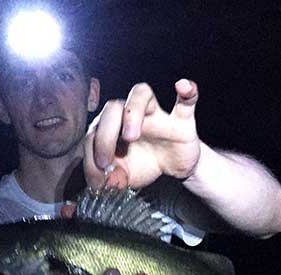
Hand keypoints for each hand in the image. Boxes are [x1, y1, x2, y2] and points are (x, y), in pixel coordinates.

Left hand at [84, 79, 200, 188]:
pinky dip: (188, 91)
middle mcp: (131, 114)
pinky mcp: (182, 121)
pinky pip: (187, 101)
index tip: (98, 170)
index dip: (91, 150)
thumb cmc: (143, 165)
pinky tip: (183, 86)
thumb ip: (107, 177)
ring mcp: (158, 114)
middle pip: (113, 108)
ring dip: (132, 112)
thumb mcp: (121, 176)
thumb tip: (100, 183)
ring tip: (131, 136)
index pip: (96, 128)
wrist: (173, 169)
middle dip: (105, 134)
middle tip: (105, 161)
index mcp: (113, 126)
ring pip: (141, 93)